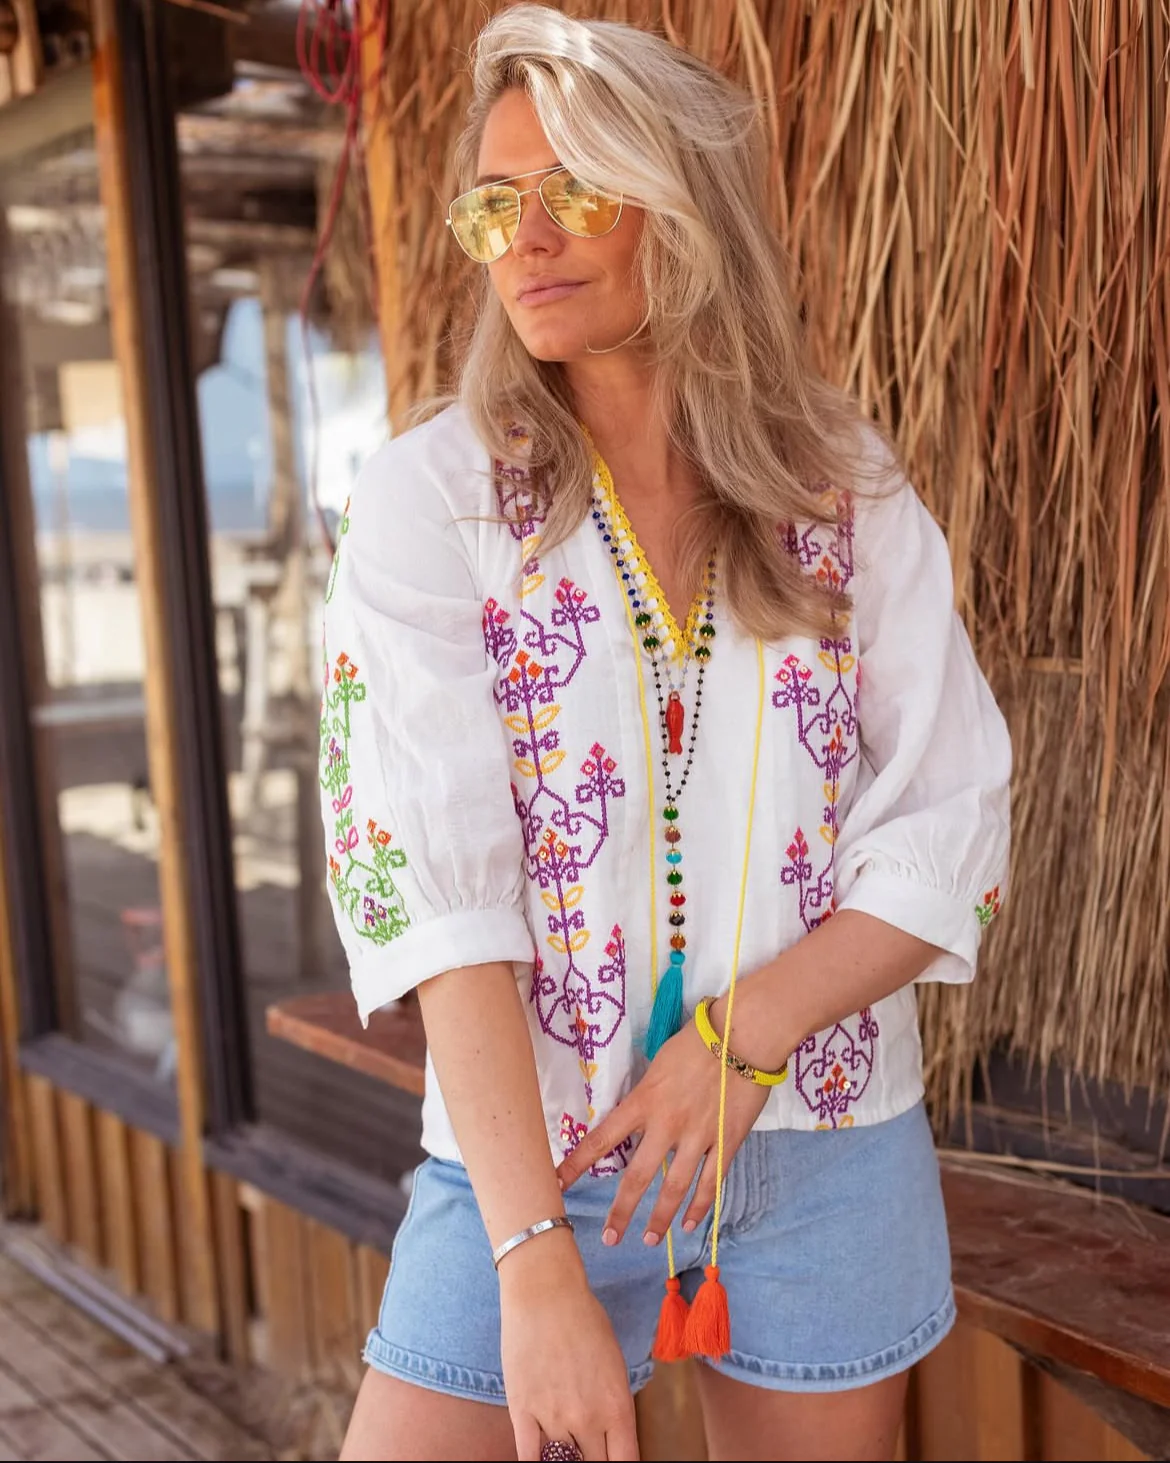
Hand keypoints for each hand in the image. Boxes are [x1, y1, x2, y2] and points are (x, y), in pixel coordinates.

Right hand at [500, 1237, 638, 1460]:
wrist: (545, 1291)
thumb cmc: (584, 1318)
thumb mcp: (613, 1364)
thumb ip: (612, 1404)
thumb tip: (607, 1435)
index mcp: (617, 1408)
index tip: (612, 1460)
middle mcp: (588, 1420)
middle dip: (593, 1461)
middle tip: (589, 1451)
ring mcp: (553, 1418)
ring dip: (566, 1459)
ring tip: (567, 1448)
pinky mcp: (522, 1411)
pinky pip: (529, 1458)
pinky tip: (542, 1459)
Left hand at [555, 1020, 770, 1244]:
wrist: (742, 1035)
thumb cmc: (697, 1040)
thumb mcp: (659, 1063)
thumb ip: (648, 1092)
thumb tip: (640, 1111)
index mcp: (644, 1101)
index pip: (602, 1139)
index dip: (577, 1165)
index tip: (557, 1184)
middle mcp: (666, 1125)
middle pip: (637, 1176)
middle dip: (621, 1211)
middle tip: (610, 1238)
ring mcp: (698, 1136)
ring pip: (674, 1187)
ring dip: (660, 1218)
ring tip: (650, 1240)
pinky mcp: (727, 1142)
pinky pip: (711, 1182)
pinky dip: (700, 1206)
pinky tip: (689, 1223)